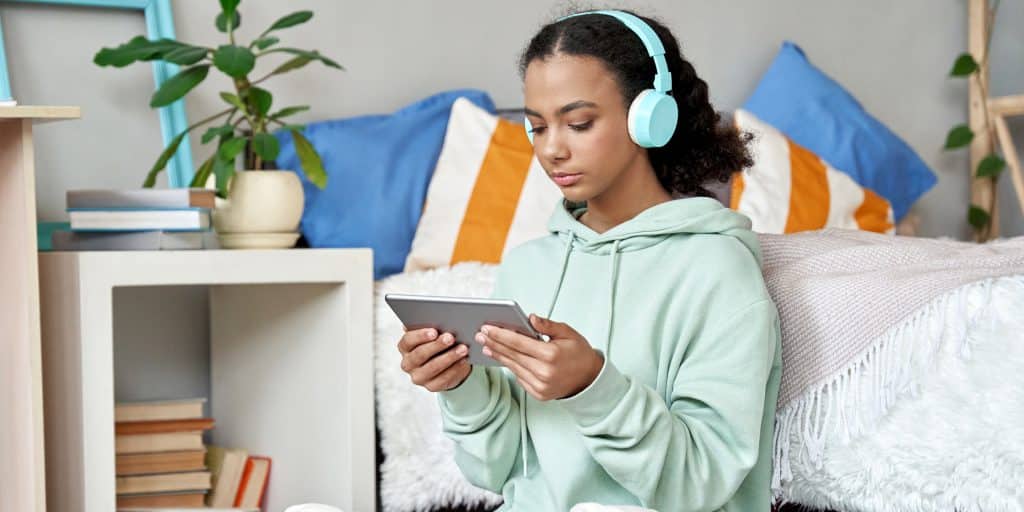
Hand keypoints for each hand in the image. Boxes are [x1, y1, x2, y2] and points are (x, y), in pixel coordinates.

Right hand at [397, 327, 471, 391]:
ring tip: (463, 348)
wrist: (445, 363)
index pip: (408, 341)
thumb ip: (429, 326)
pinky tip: (464, 361)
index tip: (434, 331)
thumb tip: (433, 316)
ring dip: (449, 357)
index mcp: (405, 347)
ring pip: (433, 368)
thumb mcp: (431, 334)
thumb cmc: (436, 342)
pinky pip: (443, 379)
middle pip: (420, 355)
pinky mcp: (431, 386)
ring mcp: (418, 377)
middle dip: (436, 345)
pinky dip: (455, 369)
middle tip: (451, 337)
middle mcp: (408, 363)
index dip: (420, 336)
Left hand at [477, 315, 602, 400]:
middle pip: (512, 355)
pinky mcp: (538, 394)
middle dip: (494, 343)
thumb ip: (548, 325)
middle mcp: (544, 372)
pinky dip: (510, 366)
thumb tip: (529, 318)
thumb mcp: (568, 333)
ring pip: (513, 367)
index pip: (518, 342)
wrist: (589, 379)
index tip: (486, 328)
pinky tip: (501, 357)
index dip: (500, 334)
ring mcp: (540, 385)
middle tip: (480, 335)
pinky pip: (519, 377)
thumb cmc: (578, 352)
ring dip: (498, 355)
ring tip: (486, 345)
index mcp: (551, 354)